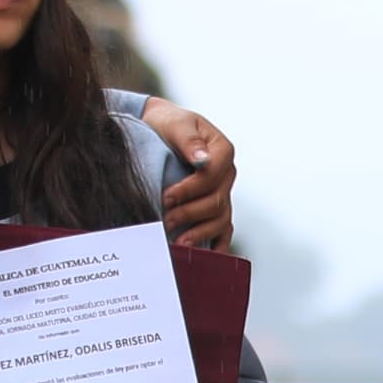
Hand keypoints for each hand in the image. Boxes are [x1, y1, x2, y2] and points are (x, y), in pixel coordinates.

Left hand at [136, 96, 234, 249]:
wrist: (156, 131)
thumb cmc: (165, 125)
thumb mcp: (175, 124)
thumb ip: (189, 140)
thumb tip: (202, 159)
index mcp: (222, 150)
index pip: (214, 174)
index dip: (191, 189)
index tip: (167, 196)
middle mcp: (226, 175)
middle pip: (216, 200)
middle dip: (190, 212)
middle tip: (165, 219)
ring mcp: (222, 194)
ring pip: (220, 219)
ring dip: (200, 232)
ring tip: (179, 242)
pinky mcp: (213, 210)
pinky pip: (223, 231)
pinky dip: (216, 245)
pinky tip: (205, 258)